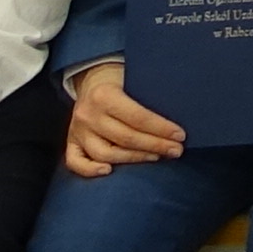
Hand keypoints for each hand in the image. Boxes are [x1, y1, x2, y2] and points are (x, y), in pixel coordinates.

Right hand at [65, 61, 189, 171]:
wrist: (91, 80)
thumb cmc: (121, 81)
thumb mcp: (134, 79)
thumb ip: (148, 95)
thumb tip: (181, 111)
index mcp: (105, 95)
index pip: (137, 117)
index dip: (161, 129)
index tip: (180, 136)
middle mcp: (88, 114)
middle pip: (125, 138)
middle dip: (155, 145)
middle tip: (176, 150)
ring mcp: (77, 131)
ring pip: (105, 153)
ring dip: (134, 158)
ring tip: (157, 157)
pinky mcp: (71, 143)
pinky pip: (75, 162)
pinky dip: (90, 170)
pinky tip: (109, 172)